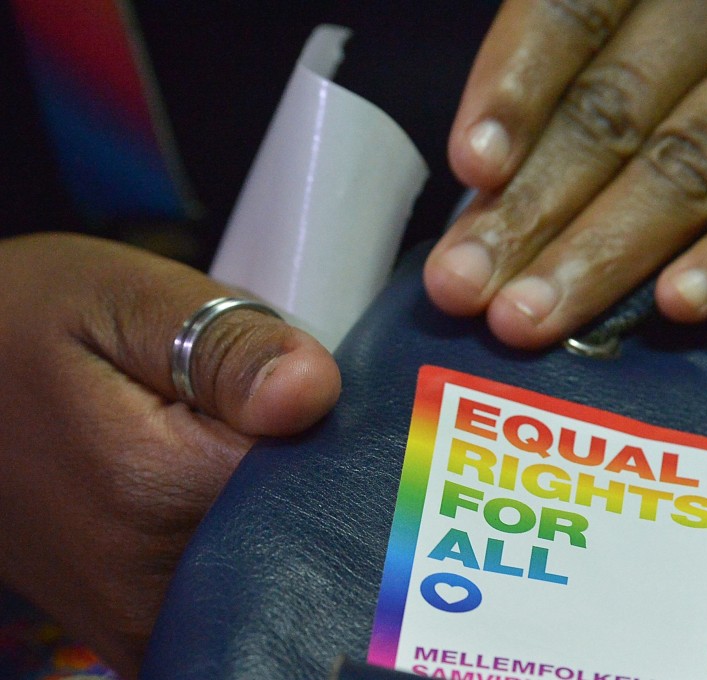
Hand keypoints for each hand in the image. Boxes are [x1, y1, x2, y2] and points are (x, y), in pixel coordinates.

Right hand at [0, 234, 340, 677]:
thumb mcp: (120, 300)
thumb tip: (314, 391)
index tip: (305, 385)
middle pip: (303, 526)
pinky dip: (253, 540)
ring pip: (277, 560)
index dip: (333, 423)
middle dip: (307, 464)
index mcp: (158, 491)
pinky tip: (218, 485)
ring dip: (279, 502)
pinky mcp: (141, 629)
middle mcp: (156, 581)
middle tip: (263, 403)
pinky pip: (240, 590)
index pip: (320, 473)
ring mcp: (145, 619)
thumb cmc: (27, 326)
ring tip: (223, 438)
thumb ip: (222, 344)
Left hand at [425, 0, 706, 347]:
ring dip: (606, 246)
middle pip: (620, 106)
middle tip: (465, 284)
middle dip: (532, 204)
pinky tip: (679, 302)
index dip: (515, 88)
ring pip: (698, 158)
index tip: (470, 171)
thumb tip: (501, 158)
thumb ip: (611, 38)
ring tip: (533, 314)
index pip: (577, 9)